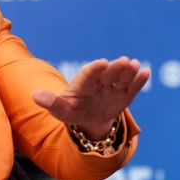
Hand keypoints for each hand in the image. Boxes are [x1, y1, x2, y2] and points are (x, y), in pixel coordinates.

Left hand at [32, 56, 149, 138]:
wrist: (87, 119)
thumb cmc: (71, 111)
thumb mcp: (60, 110)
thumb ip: (50, 102)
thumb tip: (34, 95)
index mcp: (83, 84)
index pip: (88, 75)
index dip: (95, 69)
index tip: (102, 63)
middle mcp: (99, 83)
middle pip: (107, 74)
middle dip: (115, 68)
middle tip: (123, 61)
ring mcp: (113, 88)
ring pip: (121, 78)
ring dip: (128, 72)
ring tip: (135, 65)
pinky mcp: (124, 95)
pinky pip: (132, 88)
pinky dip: (139, 81)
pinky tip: (145, 72)